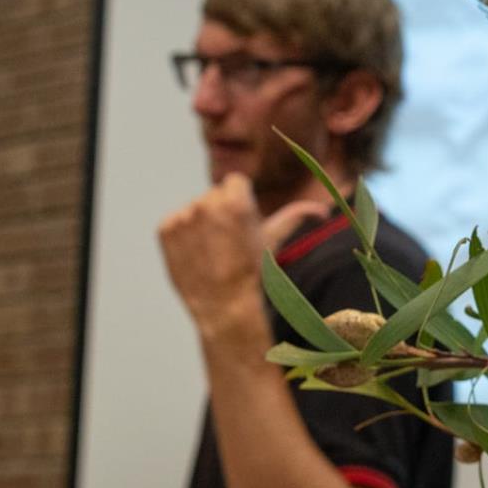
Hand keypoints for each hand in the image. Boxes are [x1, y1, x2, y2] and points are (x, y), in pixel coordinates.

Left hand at [159, 175, 328, 339]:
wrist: (225, 305)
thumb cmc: (255, 271)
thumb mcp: (275, 239)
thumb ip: (295, 217)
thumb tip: (321, 212)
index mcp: (236, 200)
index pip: (235, 182)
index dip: (241, 203)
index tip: (242, 225)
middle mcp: (207, 204)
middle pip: (214, 195)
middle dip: (221, 212)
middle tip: (229, 242)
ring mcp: (183, 217)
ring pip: (195, 209)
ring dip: (201, 224)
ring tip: (212, 250)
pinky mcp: (165, 230)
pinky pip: (175, 223)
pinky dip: (182, 236)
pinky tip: (196, 254)